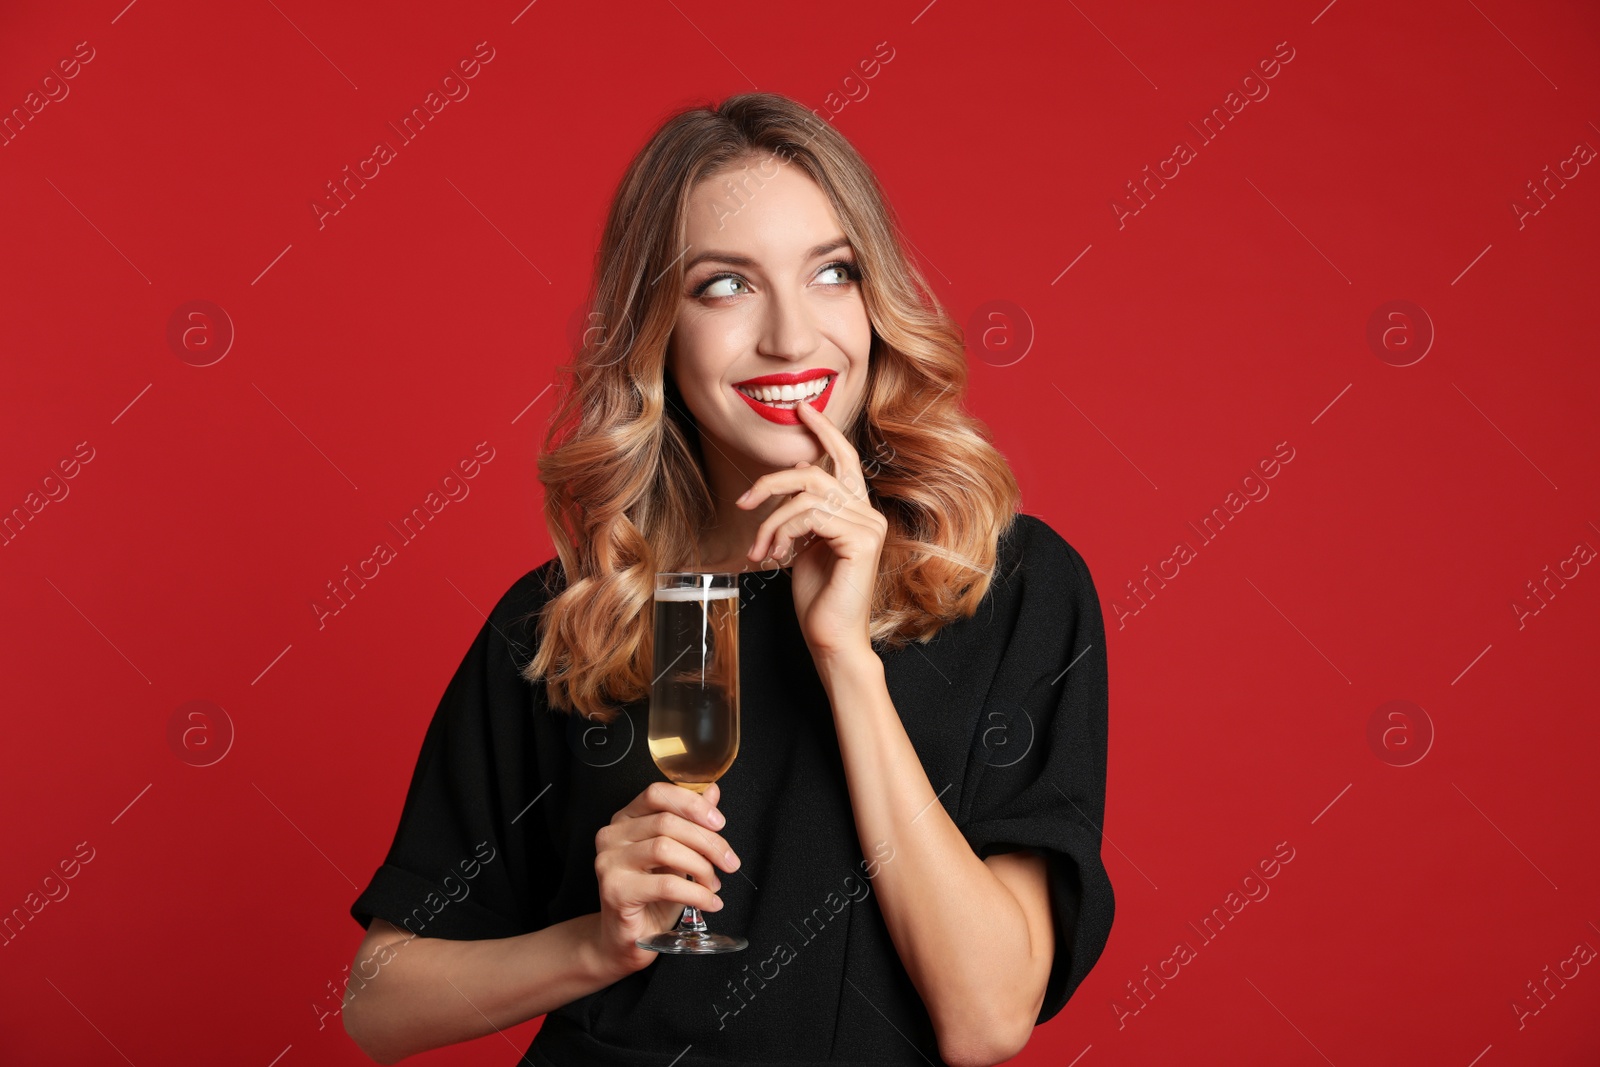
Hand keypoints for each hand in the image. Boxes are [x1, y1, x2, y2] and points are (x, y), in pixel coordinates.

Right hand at [592, 781, 741, 974]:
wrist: (627, 940)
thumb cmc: (652, 897)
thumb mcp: (677, 854)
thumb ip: (691, 822)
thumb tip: (712, 793)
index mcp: (626, 819)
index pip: (658, 793)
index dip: (692, 804)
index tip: (719, 823)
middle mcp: (612, 835)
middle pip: (667, 822)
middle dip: (708, 842)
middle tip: (729, 862)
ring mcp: (609, 862)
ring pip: (665, 848)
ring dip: (701, 867)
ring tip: (713, 884)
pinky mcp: (615, 890)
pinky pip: (665, 884)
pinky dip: (696, 893)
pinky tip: (709, 902)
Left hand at [737, 396, 887, 661]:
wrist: (831, 638)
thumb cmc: (817, 597)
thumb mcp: (805, 545)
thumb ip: (804, 514)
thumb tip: (790, 482)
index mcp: (858, 511)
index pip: (845, 459)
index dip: (824, 431)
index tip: (801, 410)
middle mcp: (869, 513)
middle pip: (816, 473)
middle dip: (772, 482)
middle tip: (743, 501)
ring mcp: (869, 526)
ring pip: (806, 496)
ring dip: (771, 522)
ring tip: (759, 550)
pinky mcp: (861, 540)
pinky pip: (809, 516)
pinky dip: (782, 533)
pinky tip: (774, 557)